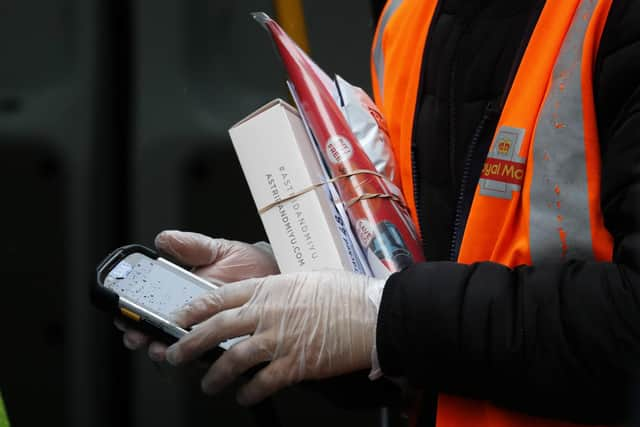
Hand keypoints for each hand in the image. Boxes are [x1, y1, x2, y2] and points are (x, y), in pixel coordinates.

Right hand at [118, 230, 279, 359]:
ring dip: (167, 352)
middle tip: (140, 336)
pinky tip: (198, 356)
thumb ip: (192, 246)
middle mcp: (195, 320)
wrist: (282, 277)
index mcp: (186, 296)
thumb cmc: (251, 264)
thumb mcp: (220, 250)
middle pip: (159, 334)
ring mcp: (212, 336)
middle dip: (144, 337)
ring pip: (183, 351)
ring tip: (163, 348)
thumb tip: (163, 239)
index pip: (151, 309)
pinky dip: (203, 360)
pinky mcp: (231, 348)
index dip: (133, 315)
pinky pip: (214, 360)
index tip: (124, 316)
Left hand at [164, 271, 385, 404]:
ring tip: (207, 384)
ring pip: (233, 359)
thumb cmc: (344, 292)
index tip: (179, 318)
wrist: (371, 313)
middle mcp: (268, 313)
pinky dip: (249, 392)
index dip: (194, 309)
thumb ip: (280, 288)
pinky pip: (263, 382)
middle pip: (217, 329)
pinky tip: (244, 397)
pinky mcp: (295, 364)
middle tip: (175, 354)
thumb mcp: (305, 278)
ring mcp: (279, 339)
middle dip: (190, 344)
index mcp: (269, 288)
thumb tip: (268, 297)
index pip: (220, 297)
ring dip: (215, 375)